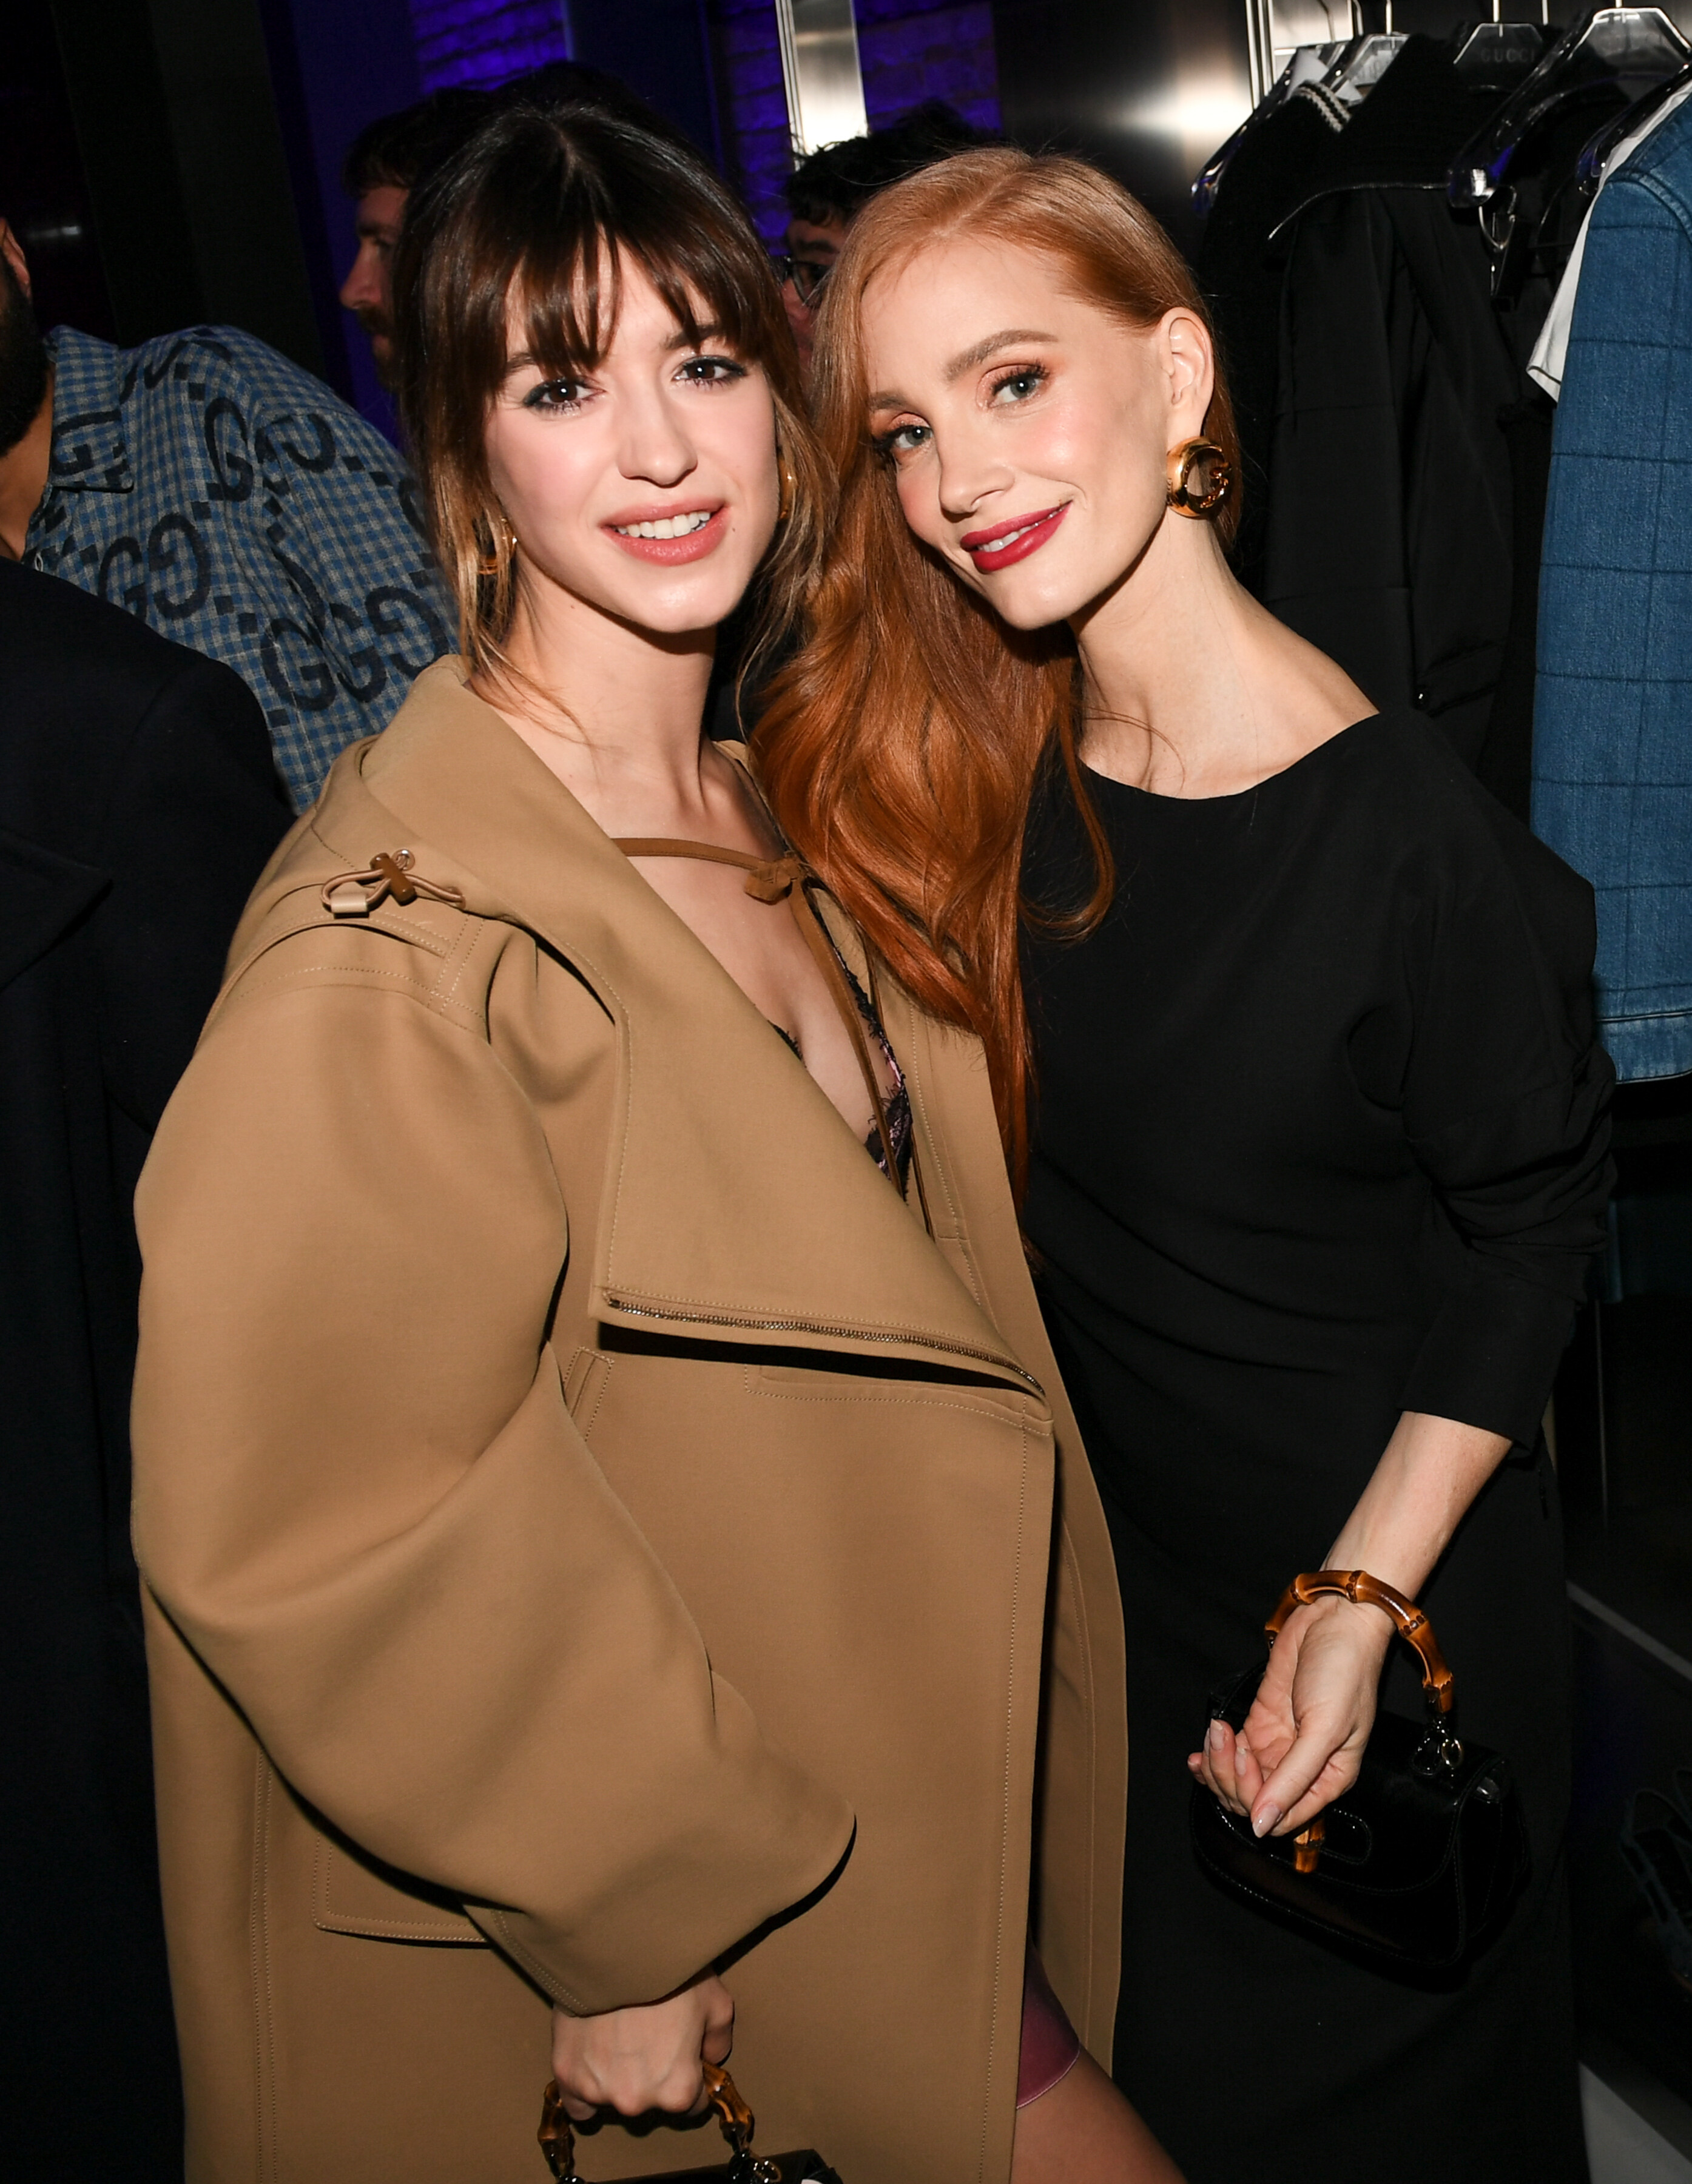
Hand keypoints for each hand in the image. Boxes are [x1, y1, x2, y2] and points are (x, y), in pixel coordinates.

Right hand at [550, 1971, 734, 2122]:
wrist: (616, 1944)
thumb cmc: (670, 1972)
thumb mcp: (716, 2002)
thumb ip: (718, 2041)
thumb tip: (708, 2058)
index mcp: (677, 2090)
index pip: (692, 2105)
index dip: (691, 2076)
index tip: (683, 2054)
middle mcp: (637, 2102)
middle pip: (651, 2103)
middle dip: (654, 2078)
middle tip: (650, 2036)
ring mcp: (597, 2090)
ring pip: (614, 2100)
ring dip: (619, 2080)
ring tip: (620, 2038)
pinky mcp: (567, 2074)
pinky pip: (579, 2101)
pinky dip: (586, 2087)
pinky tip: (594, 2059)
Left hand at [1187, 1596, 1392, 1838]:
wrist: (1334, 1620)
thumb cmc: (1345, 1672)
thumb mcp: (1325, 1730)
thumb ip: (1293, 1780)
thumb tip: (1264, 1825)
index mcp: (1328, 1779)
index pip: (1283, 1819)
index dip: (1258, 1801)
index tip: (1249, 1762)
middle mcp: (1302, 1769)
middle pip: (1254, 1801)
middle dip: (1232, 1778)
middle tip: (1231, 1743)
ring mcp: (1278, 1746)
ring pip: (1237, 1779)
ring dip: (1218, 1763)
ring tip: (1218, 1731)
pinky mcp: (1260, 1723)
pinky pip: (1231, 1753)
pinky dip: (1212, 1753)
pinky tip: (1203, 1746)